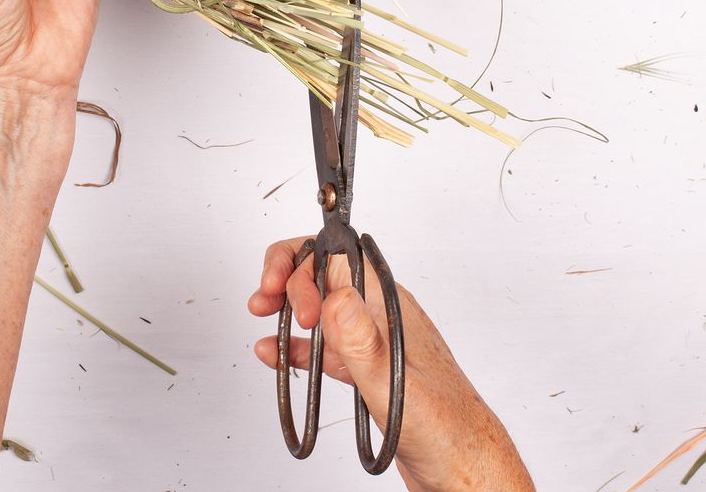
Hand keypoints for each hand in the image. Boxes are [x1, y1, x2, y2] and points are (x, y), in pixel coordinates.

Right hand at [248, 238, 534, 491]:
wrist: (466, 470)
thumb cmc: (448, 430)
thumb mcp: (393, 384)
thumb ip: (361, 341)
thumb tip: (335, 297)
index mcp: (389, 304)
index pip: (336, 257)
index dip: (301, 266)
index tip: (282, 295)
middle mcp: (379, 314)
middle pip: (324, 273)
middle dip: (287, 277)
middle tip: (264, 301)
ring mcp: (371, 340)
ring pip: (320, 306)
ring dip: (287, 305)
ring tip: (260, 312)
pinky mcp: (365, 369)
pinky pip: (322, 346)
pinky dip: (295, 345)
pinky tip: (274, 352)